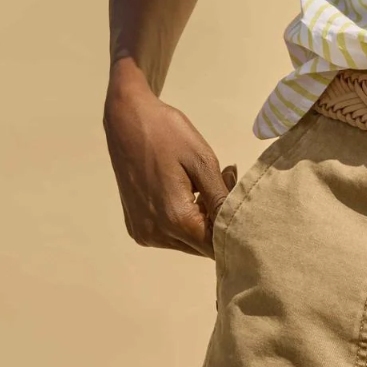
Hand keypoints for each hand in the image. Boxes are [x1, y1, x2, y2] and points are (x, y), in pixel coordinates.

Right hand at [103, 68, 236, 257]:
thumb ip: (221, 199)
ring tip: (204, 185)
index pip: (215, 246)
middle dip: (218, 223)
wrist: (127, 119)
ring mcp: (143, 232)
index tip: (239, 199)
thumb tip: (237, 225)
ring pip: (187, 242)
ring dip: (202, 221)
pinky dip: (183, 219)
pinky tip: (186, 192)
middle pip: (202, 247)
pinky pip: (170, 235)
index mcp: (175, 219)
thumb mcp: (202, 161)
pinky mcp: (136, 227)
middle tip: (224, 182)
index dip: (233, 229)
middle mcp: (156, 234)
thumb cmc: (168, 134)